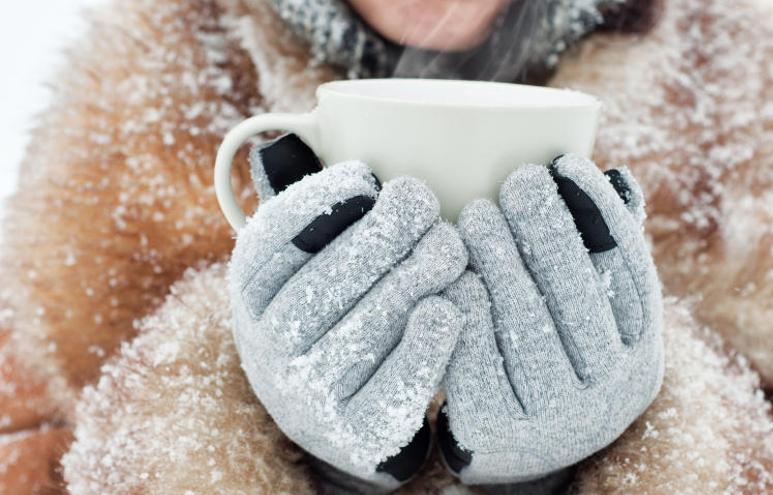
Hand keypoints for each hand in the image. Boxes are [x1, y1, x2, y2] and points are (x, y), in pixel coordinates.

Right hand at [229, 135, 467, 492]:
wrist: (335, 406)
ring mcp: (308, 395)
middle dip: (379, 236)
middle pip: (323, 284)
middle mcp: (268, 346)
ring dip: (413, 280)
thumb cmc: (333, 305)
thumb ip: (310, 207)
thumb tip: (299, 135)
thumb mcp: (306, 259)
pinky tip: (451, 309)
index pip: (270, 244)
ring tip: (450, 247)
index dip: (318, 203)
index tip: (366, 175)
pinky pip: (394, 387)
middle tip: (424, 203)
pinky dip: (426, 346)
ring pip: (365, 330)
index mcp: (251, 294)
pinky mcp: (355, 432)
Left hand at [439, 155, 663, 487]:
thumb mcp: (592, 317)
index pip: (629, 272)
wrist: (515, 446)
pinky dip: (466, 307)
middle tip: (516, 179)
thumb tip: (619, 177)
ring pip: (528, 322)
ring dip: (501, 259)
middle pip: (578, 295)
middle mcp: (613, 391)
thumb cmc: (552, 356)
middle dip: (547, 228)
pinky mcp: (503, 429)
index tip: (566, 162)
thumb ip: (604, 254)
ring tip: (475, 212)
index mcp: (641, 353)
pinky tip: (453, 272)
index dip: (599, 213)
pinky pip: (480, 356)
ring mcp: (560, 417)